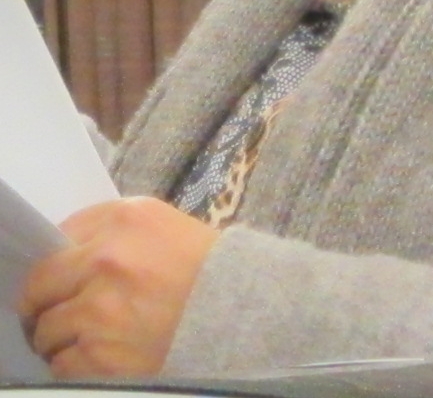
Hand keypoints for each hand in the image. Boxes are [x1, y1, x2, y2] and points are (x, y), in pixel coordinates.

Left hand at [18, 196, 218, 378]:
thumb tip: (69, 253)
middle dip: (42, 301)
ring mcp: (98, 309)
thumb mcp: (165, 227)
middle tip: (52, 311)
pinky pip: (62, 364)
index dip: (60, 258)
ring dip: (61, 337)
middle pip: (39, 284)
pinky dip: (76, 364)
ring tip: (89, 337)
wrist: (242, 314)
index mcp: (125, 218)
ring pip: (46, 330)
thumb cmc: (206, 269)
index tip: (62, 273)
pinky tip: (102, 355)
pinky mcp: (99, 355)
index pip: (61, 233)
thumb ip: (116, 232)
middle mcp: (106, 259)